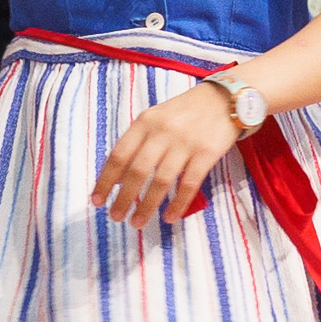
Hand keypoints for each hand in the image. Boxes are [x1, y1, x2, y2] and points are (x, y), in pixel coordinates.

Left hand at [93, 77, 244, 227]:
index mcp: (145, 122)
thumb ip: (137, 142)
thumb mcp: (155, 118)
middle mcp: (162, 132)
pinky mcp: (206, 154)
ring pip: (160, 181)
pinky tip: (169, 217)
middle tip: (116, 217)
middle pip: (137, 171)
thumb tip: (117, 178)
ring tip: (137, 222)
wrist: (224, 99)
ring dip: (147, 206)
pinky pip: (188, 184)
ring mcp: (185, 143)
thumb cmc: (185, 112)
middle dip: (123, 198)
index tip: (97, 200)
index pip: (119, 155)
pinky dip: (177, 204)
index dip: (106, 180)